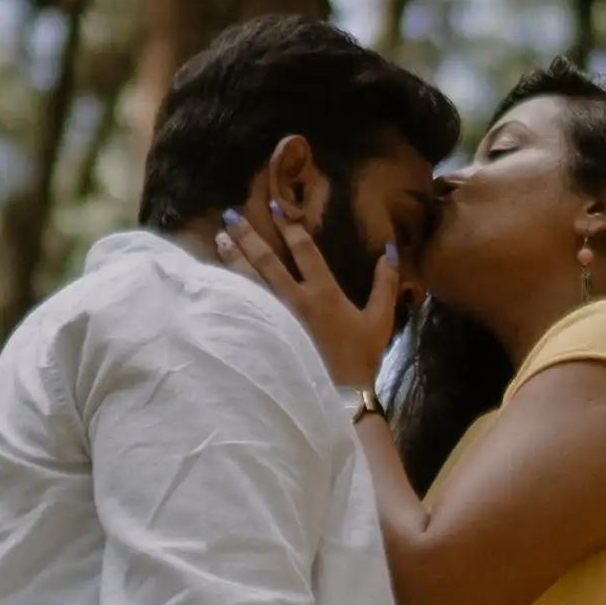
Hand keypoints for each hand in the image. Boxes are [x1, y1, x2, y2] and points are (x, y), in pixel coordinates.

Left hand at [216, 200, 404, 395]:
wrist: (339, 398)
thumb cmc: (359, 359)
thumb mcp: (380, 320)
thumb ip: (385, 284)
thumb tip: (389, 250)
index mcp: (323, 293)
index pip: (304, 251)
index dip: (290, 227)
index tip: (275, 206)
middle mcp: (294, 301)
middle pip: (266, 261)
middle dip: (248, 236)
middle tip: (231, 215)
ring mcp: (275, 319)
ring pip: (248, 281)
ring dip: (233, 258)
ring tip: (219, 238)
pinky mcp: (263, 336)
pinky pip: (243, 306)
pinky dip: (229, 290)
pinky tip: (216, 280)